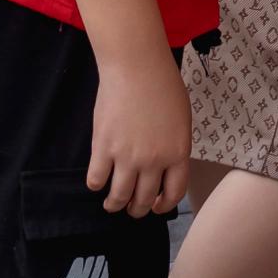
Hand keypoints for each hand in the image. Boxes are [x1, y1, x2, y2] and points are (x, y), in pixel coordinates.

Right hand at [88, 49, 190, 216]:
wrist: (136, 67)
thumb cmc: (163, 86)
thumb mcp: (181, 120)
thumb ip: (174, 146)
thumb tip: (165, 167)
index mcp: (178, 153)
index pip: (173, 193)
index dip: (163, 206)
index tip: (156, 207)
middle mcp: (153, 161)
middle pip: (144, 200)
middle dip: (137, 210)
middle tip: (132, 208)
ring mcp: (126, 157)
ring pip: (118, 197)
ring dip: (114, 204)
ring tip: (112, 203)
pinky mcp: (103, 148)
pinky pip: (96, 180)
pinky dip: (96, 184)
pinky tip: (98, 179)